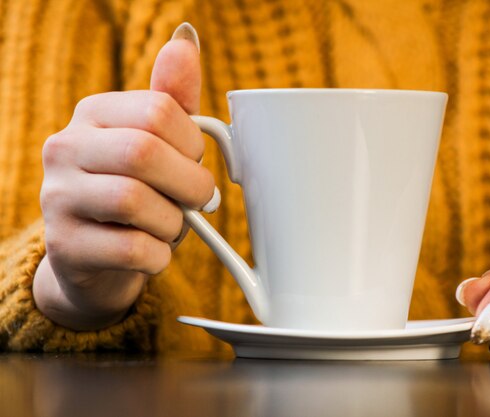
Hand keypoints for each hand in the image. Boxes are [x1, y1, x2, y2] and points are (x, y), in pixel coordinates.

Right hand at [33, 24, 213, 329]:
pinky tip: (155, 251)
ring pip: (135, 201)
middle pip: (144, 152)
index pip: (158, 111)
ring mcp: (58, 197)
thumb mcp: (158, 145)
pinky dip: (159, 255)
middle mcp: (65, 147)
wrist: (95, 258)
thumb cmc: (138, 194)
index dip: (194, 144)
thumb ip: (174, 99)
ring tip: (172, 226)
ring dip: (174, 222)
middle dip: (190, 184)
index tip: (196, 163)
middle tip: (199, 201)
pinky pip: (130, 248)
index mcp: (94, 114)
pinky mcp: (64, 246)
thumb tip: (185, 39)